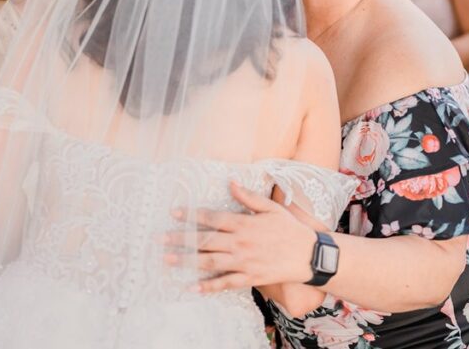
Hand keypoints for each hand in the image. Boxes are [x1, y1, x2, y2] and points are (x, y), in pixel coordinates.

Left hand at [166, 181, 316, 292]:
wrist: (309, 255)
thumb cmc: (290, 229)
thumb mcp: (271, 207)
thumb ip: (248, 197)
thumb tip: (230, 181)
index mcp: (244, 223)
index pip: (212, 218)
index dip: (191, 215)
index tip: (174, 213)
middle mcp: (240, 242)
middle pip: (204, 241)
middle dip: (180, 239)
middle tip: (159, 240)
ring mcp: (244, 261)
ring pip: (210, 262)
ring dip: (187, 261)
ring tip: (168, 260)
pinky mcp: (249, 277)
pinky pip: (225, 283)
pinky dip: (208, 286)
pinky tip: (192, 287)